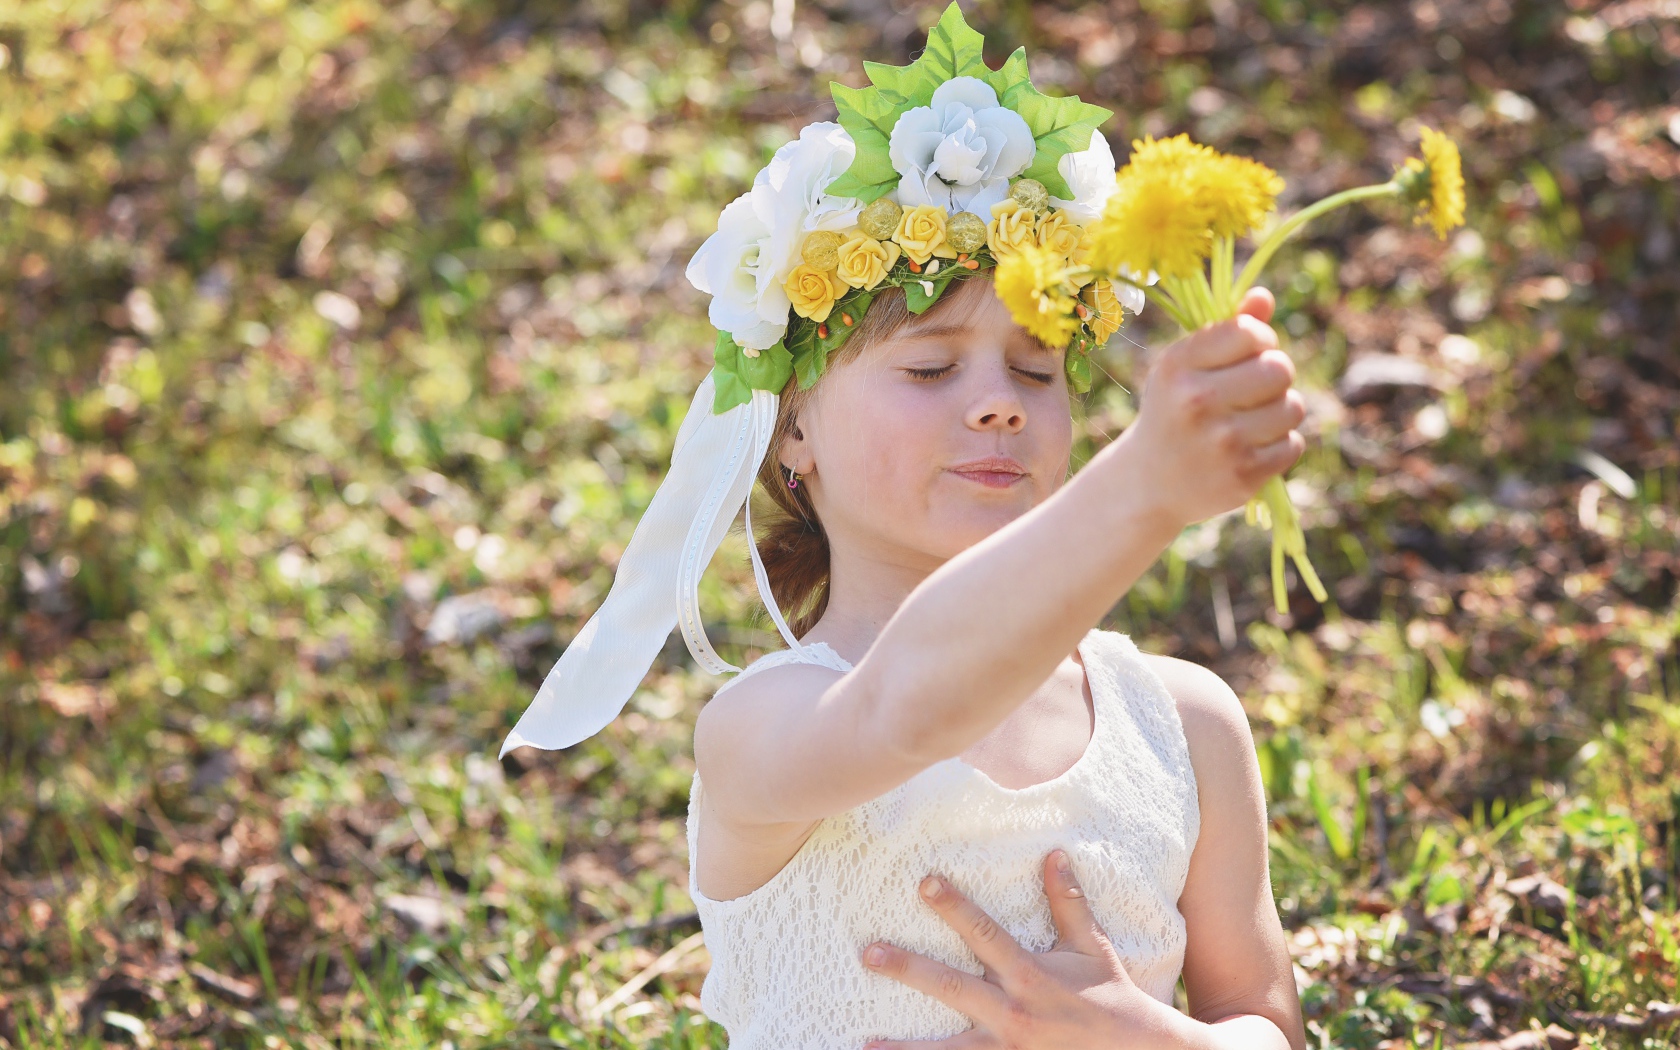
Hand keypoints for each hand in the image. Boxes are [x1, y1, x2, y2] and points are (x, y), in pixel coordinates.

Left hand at [857, 850, 1182, 1049]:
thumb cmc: (1112, 999)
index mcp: (1031, 976)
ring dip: (904, 1048)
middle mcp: (1014, 1013)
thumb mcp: (1092, 949)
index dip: (955, 907)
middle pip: (951, 988)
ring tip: (865, 1044)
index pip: (985, 934)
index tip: (924, 883)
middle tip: (868, 953)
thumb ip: (1069, 904)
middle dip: (908, 970)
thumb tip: (1054, 854)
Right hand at [1114, 286, 1304, 527]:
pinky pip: (1292, 445)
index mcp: (1178, 366)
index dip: (1260, 340)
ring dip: (1280, 413)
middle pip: (1279, 369)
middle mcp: (1196, 401)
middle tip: (1254, 392)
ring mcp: (1221, 442)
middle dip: (1275, 377)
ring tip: (1252, 422)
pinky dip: (1279, 446)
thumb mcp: (1185, 369)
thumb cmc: (1173, 413)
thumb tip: (1264, 297)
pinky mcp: (1242, 476)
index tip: (1248, 356)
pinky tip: (1251, 450)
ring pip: (1292, 408)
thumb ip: (1226, 331)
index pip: (1250, 332)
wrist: (1148, 484)